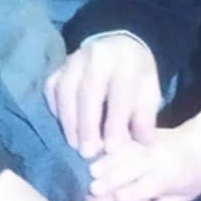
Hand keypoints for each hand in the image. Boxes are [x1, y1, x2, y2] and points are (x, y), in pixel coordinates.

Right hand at [45, 35, 159, 158]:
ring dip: (69, 121)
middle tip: (88, 153)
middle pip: (88, 92)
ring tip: (75, 145)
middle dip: (87, 125)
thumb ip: (144, 118)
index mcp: (127, 62)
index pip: (119, 95)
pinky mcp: (59, 67)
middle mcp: (98, 56)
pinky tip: (65, 128)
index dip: (114, 123)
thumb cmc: (136, 78)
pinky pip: (52, 88)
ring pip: (66, 90)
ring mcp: (75, 59)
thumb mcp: (149, 94)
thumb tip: (142, 143)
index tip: (111, 149)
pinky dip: (56, 110)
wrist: (120, 48)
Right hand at [88, 121, 200, 200]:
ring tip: (89, 169)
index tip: (118, 199)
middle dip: (114, 176)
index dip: (136, 191)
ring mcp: (149, 142)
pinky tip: (93, 152)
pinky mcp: (142, 133)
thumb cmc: (195, 176)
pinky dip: (108, 145)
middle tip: (92, 188)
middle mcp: (160, 156)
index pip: (151, 184)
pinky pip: (124, 139)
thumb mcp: (184, 196)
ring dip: (107, 159)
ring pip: (126, 150)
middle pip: (134, 166)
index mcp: (172, 174)